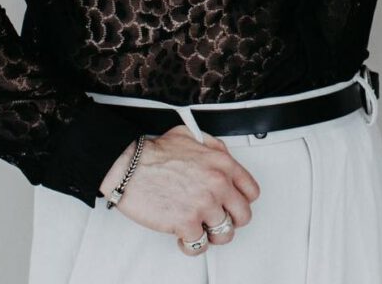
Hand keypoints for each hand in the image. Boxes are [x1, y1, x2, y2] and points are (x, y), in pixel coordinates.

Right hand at [100, 126, 259, 254]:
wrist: (130, 166)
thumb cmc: (155, 153)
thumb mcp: (193, 135)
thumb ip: (213, 147)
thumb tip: (222, 156)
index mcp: (223, 163)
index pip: (251, 191)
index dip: (242, 201)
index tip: (233, 205)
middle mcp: (218, 184)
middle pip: (243, 215)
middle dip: (231, 220)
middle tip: (218, 220)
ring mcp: (204, 205)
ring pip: (225, 233)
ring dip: (212, 235)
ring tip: (201, 229)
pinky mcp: (186, 223)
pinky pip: (200, 246)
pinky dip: (192, 245)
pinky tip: (184, 237)